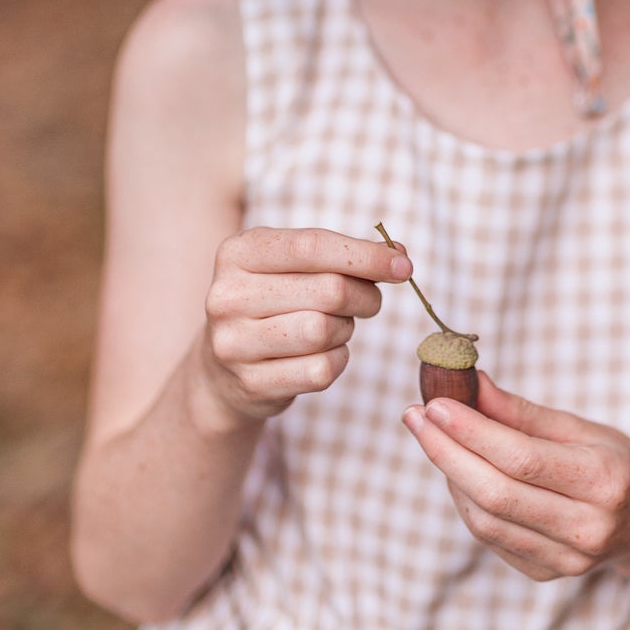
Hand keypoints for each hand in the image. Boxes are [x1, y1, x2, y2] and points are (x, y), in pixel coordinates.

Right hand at [193, 228, 410, 428]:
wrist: (225, 367)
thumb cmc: (274, 303)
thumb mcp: (293, 266)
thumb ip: (344, 255)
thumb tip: (400, 258)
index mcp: (238, 252)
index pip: (311, 245)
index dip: (365, 255)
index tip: (404, 266)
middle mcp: (227, 296)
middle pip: (328, 290)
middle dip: (364, 296)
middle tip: (369, 301)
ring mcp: (233, 343)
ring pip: (324, 331)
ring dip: (346, 329)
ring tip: (336, 326)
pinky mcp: (250, 383)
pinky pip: (320, 371)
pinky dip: (337, 360)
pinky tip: (326, 353)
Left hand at [402, 373, 629, 582]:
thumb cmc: (614, 460)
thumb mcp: (580, 426)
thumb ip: (521, 412)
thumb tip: (470, 384)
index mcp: (605, 481)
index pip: (522, 459)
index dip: (471, 431)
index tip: (434, 403)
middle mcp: (588, 528)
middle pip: (496, 494)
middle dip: (446, 452)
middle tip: (415, 416)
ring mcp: (567, 560)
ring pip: (484, 521)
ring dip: (450, 476)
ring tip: (435, 438)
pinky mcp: (546, 575)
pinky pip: (489, 537)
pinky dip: (465, 501)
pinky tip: (459, 471)